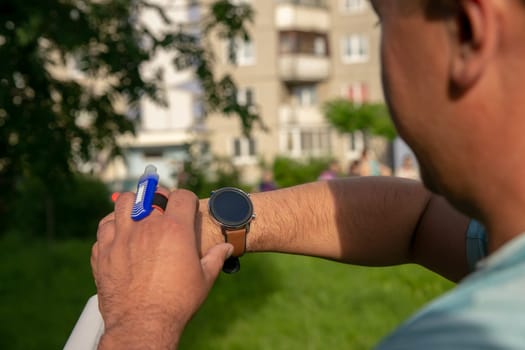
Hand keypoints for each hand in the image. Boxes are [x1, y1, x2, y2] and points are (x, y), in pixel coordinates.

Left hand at [91, 189, 232, 348]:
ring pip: (124, 202)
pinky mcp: (104, 251)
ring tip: (138, 214)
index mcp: (175, 229)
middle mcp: (147, 226)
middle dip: (159, 198)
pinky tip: (120, 235)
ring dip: (132, 204)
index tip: (187, 208)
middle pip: (151, 194)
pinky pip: (105, 227)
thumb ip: (215, 258)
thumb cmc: (177, 302)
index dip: (187, 200)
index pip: (182, 196)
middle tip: (163, 208)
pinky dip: (112, 226)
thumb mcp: (204, 279)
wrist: (143, 324)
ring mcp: (122, 237)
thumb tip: (227, 248)